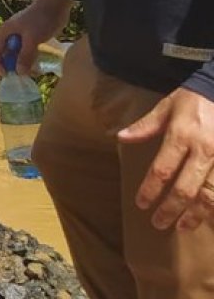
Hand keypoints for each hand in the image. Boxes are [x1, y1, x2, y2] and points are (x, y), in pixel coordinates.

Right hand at [0, 0, 73, 75]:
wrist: (56, 5)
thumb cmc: (41, 19)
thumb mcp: (32, 39)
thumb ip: (25, 56)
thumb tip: (19, 73)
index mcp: (5, 33)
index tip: (7, 75)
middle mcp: (11, 35)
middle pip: (7, 55)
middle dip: (14, 67)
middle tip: (23, 76)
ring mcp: (22, 37)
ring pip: (19, 55)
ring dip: (24, 64)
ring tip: (34, 72)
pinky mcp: (32, 38)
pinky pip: (28, 52)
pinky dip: (32, 60)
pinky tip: (39, 66)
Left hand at [120, 88, 213, 230]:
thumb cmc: (193, 99)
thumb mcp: (166, 107)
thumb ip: (146, 126)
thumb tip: (121, 137)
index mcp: (181, 136)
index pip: (162, 170)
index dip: (151, 189)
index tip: (141, 204)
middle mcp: (203, 151)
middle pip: (185, 188)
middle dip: (171, 209)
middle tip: (158, 223)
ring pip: (208, 194)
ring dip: (195, 213)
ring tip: (182, 227)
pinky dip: (213, 205)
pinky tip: (206, 216)